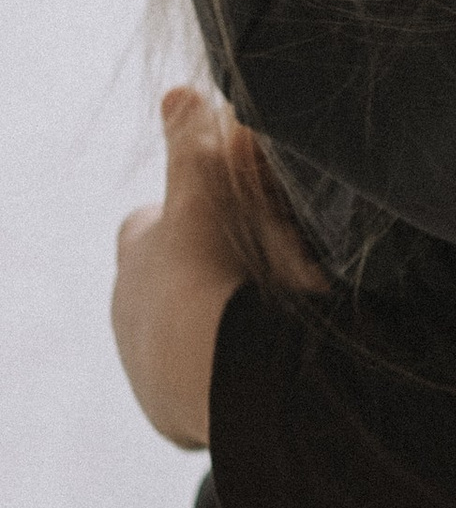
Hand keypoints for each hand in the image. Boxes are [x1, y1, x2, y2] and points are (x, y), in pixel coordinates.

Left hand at [112, 88, 322, 451]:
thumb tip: (177, 92)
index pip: (151, 225)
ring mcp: (147, 364)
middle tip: (261, 270)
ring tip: (272, 320)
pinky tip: (262, 365)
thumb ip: (195, 138)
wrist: (220, 363)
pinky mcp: (171, 414)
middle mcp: (131, 309)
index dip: (188, 217)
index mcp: (140, 251)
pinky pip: (197, 391)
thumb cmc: (220, 264)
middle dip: (202, 275)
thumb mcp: (212, 186)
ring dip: (216, 328)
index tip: (227, 217)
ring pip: (181, 338)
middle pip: (164, 283)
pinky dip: (224, 377)